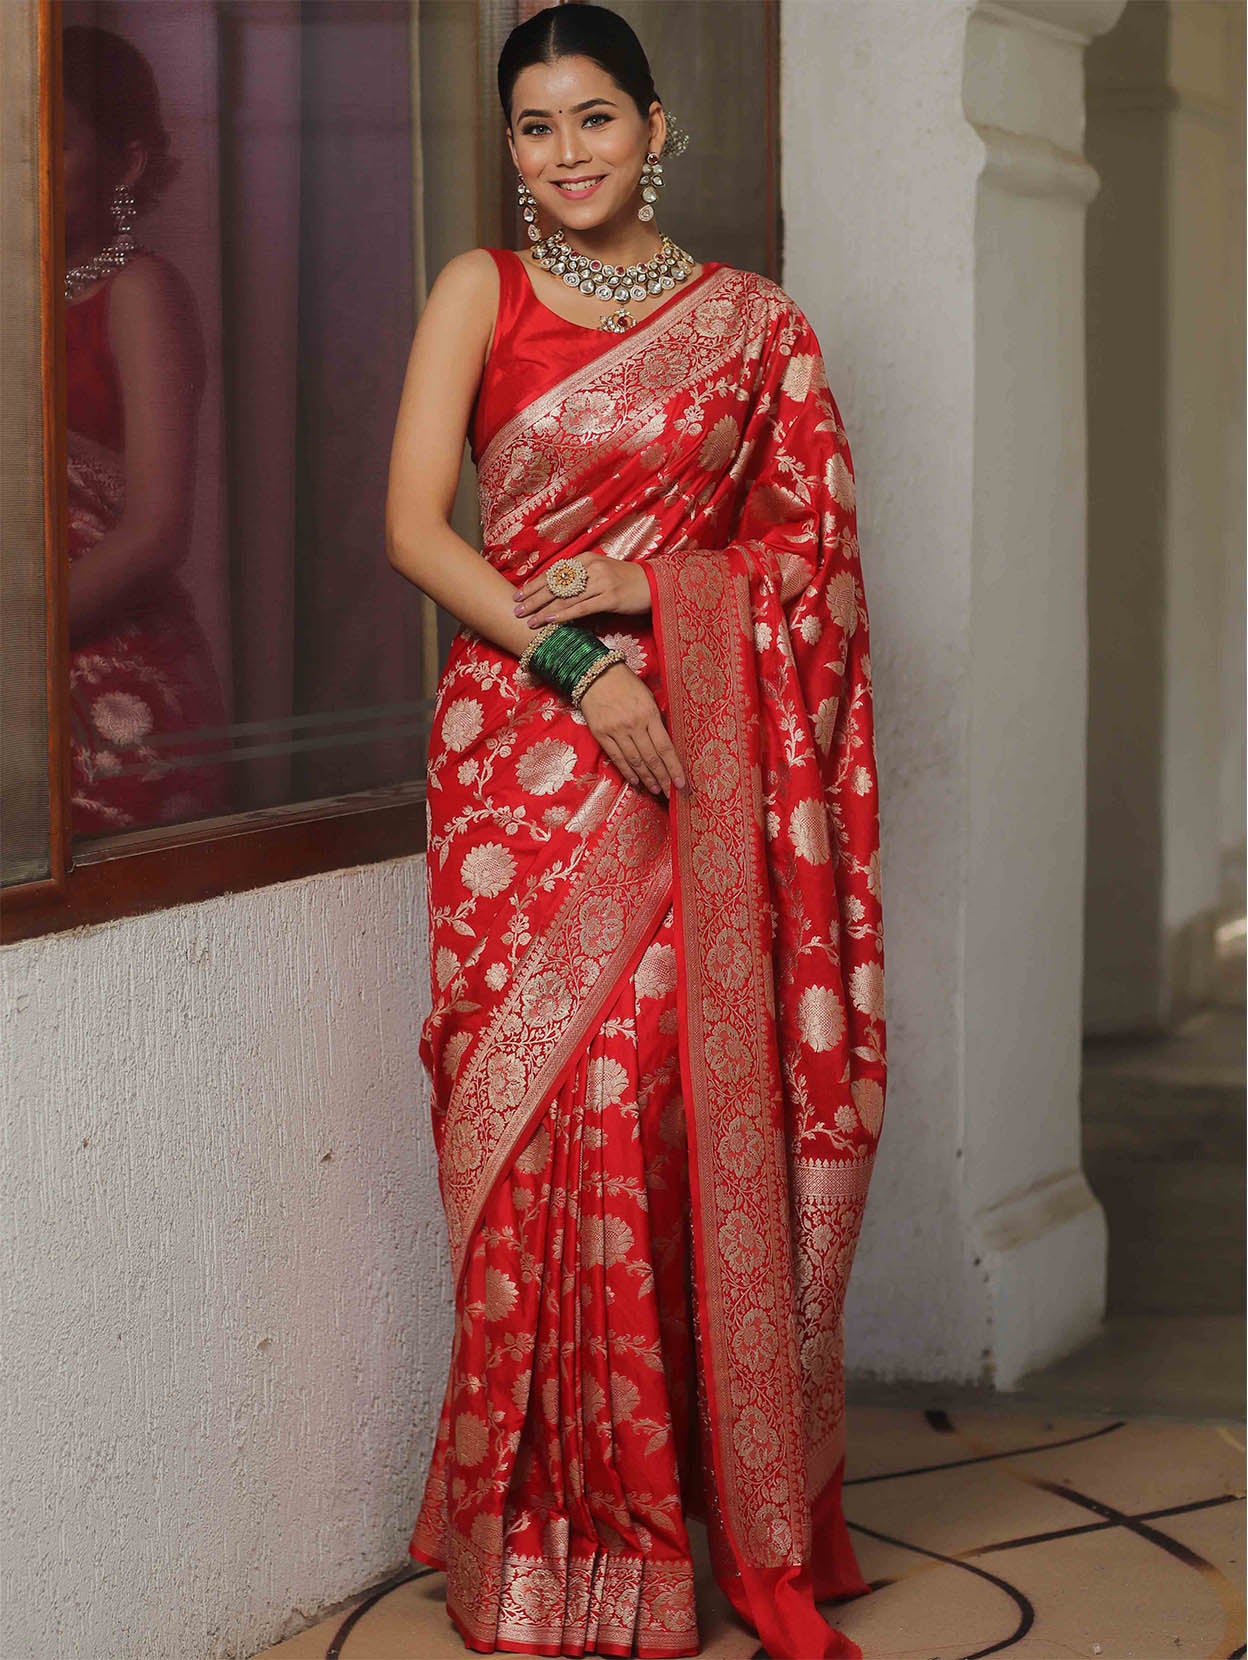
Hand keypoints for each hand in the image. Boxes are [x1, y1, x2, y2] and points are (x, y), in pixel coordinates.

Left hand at [515, 551, 650, 627]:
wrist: (654, 584)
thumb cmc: (625, 581)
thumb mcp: (601, 574)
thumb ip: (580, 579)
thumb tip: (556, 592)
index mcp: (586, 560)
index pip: (554, 572)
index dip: (535, 584)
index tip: (518, 595)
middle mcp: (592, 568)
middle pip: (556, 584)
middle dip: (533, 598)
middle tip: (516, 609)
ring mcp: (601, 582)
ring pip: (566, 598)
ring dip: (544, 610)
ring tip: (528, 620)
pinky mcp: (610, 598)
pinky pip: (582, 607)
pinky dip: (564, 614)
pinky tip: (550, 621)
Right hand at [578, 662, 685, 796]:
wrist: (595, 674)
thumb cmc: (626, 683)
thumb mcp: (648, 697)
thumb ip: (656, 720)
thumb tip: (665, 745)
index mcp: (649, 714)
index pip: (665, 747)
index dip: (674, 768)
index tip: (681, 784)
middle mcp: (633, 725)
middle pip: (651, 758)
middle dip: (663, 778)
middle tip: (670, 793)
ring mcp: (616, 731)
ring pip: (635, 761)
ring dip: (646, 778)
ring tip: (655, 790)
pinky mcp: (601, 734)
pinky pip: (617, 758)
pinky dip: (627, 771)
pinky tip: (635, 781)